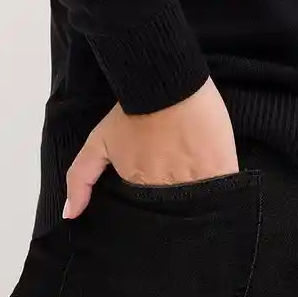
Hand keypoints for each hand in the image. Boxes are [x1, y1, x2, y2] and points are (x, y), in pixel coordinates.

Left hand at [62, 76, 238, 219]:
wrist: (164, 81)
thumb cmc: (130, 110)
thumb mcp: (98, 142)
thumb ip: (80, 179)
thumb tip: (70, 215)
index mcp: (139, 185)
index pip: (148, 213)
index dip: (154, 213)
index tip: (159, 210)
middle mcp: (166, 187)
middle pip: (174, 212)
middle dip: (176, 214)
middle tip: (181, 202)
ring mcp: (196, 178)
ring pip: (200, 205)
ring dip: (201, 206)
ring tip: (204, 200)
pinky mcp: (221, 166)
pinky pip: (225, 191)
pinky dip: (225, 196)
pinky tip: (227, 196)